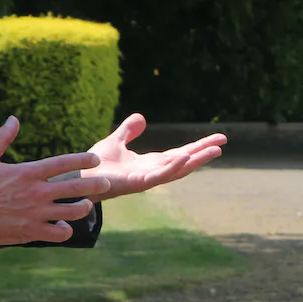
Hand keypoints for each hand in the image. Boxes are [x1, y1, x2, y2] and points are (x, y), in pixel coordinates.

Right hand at [0, 117, 108, 244]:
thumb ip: (2, 137)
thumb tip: (14, 118)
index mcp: (28, 172)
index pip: (63, 163)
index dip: (83, 160)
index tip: (96, 160)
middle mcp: (36, 192)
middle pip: (76, 186)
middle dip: (97, 184)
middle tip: (106, 183)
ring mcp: (36, 213)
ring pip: (72, 211)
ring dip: (83, 208)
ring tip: (86, 205)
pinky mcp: (31, 231)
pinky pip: (58, 233)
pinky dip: (65, 231)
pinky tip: (65, 227)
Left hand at [83, 114, 225, 200]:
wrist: (80, 177)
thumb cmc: (96, 165)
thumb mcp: (116, 141)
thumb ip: (129, 131)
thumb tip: (142, 117)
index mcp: (151, 163)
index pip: (180, 153)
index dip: (198, 146)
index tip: (216, 138)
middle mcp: (153, 172)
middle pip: (185, 161)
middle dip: (203, 152)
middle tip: (223, 142)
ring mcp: (148, 179)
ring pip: (178, 169)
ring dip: (197, 160)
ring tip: (215, 151)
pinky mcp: (137, 183)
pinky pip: (160, 175)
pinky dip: (173, 167)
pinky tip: (185, 157)